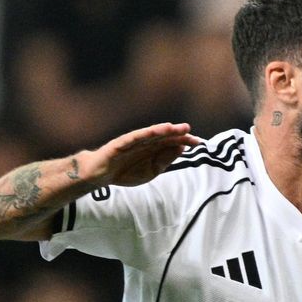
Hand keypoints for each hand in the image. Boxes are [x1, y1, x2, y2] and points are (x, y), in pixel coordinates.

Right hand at [79, 122, 201, 186]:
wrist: (101, 174)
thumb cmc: (126, 172)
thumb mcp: (151, 171)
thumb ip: (165, 160)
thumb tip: (181, 147)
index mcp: (154, 149)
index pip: (173, 143)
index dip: (185, 141)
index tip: (199, 142)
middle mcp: (146, 142)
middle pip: (165, 136)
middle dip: (178, 134)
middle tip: (191, 132)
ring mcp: (134, 141)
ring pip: (152, 134)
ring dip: (165, 130)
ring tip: (177, 127)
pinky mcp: (122, 142)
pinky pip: (136, 136)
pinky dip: (148, 132)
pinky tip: (158, 130)